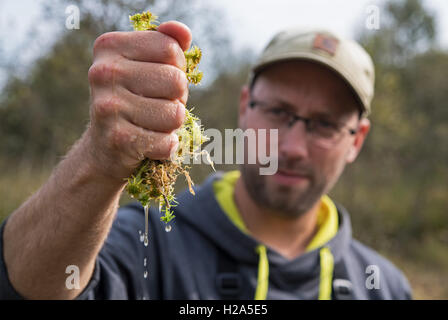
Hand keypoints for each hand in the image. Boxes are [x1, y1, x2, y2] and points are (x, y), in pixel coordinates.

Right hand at [85, 21, 191, 180]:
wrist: (104, 148)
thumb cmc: (134, 100)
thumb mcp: (147, 65)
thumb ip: (167, 43)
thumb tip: (183, 32)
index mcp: (110, 46)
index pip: (170, 48)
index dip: (177, 67)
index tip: (161, 78)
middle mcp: (103, 73)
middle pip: (176, 80)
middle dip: (177, 97)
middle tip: (158, 105)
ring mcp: (108, 107)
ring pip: (176, 113)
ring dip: (173, 124)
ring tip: (152, 124)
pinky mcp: (118, 140)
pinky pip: (167, 142)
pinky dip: (167, 147)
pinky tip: (150, 144)